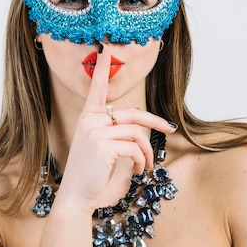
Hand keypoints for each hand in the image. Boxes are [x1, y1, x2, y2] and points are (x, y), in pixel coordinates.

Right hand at [56, 43, 175, 213]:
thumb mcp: (105, 150)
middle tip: (170, 128)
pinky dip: (141, 160)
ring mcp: (95, 132)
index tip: (104, 49)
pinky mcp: (103, 147)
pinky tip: (137, 170)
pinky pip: (134, 148)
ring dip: (146, 152)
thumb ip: (118, 136)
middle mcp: (90, 120)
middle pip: (133, 113)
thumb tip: (140, 133)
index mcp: (88, 117)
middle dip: (155, 121)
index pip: (96, 88)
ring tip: (145, 166)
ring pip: (136, 133)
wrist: (76, 197)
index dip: (101, 68)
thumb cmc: (92, 175)